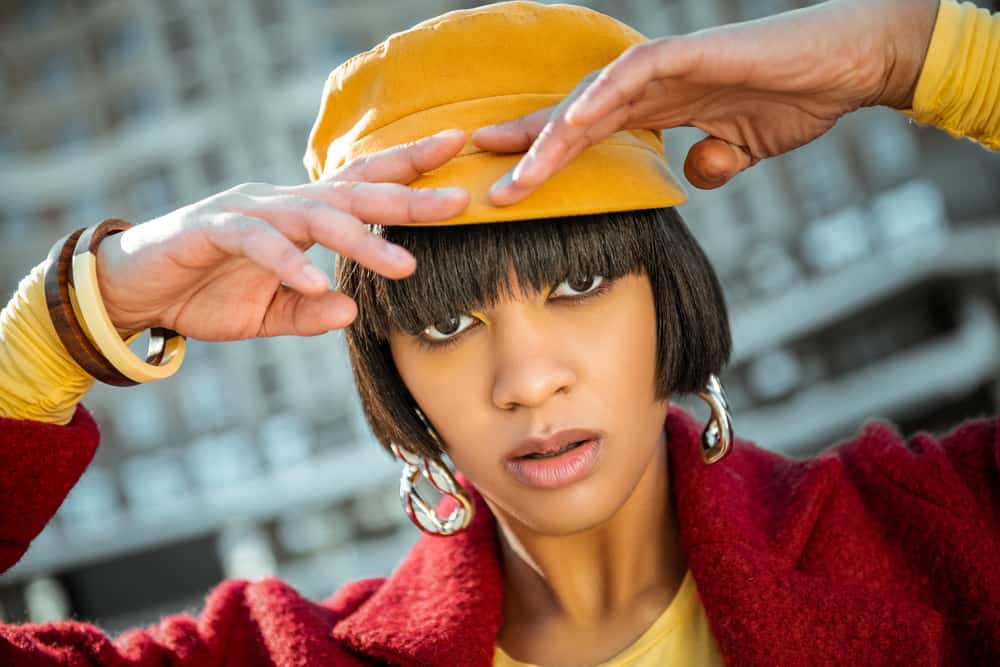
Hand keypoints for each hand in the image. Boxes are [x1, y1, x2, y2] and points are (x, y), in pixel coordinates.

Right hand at [93, 130, 469, 340]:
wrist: (133, 292)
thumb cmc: (206, 293)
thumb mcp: (269, 313)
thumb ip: (310, 312)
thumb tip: (352, 311)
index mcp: (300, 217)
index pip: (363, 185)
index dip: (409, 167)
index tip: (457, 152)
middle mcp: (280, 204)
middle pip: (352, 192)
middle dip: (407, 195)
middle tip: (459, 200)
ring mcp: (246, 212)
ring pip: (313, 217)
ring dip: (361, 240)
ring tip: (404, 264)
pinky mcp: (211, 229)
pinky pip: (256, 242)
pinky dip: (287, 263)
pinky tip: (315, 283)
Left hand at [474, 0, 938, 202]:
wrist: (850, 67)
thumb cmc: (798, 98)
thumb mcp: (744, 148)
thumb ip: (713, 161)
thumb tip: (694, 173)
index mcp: (660, 107)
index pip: (589, 135)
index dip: (549, 158)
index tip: (511, 187)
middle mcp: (653, 86)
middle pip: (575, 117)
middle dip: (529, 149)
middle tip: (487, 181)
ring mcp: (670, 68)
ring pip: (594, 99)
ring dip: (553, 135)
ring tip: (516, 168)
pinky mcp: (693, 54)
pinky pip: (637, 74)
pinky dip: (603, 97)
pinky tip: (572, 123)